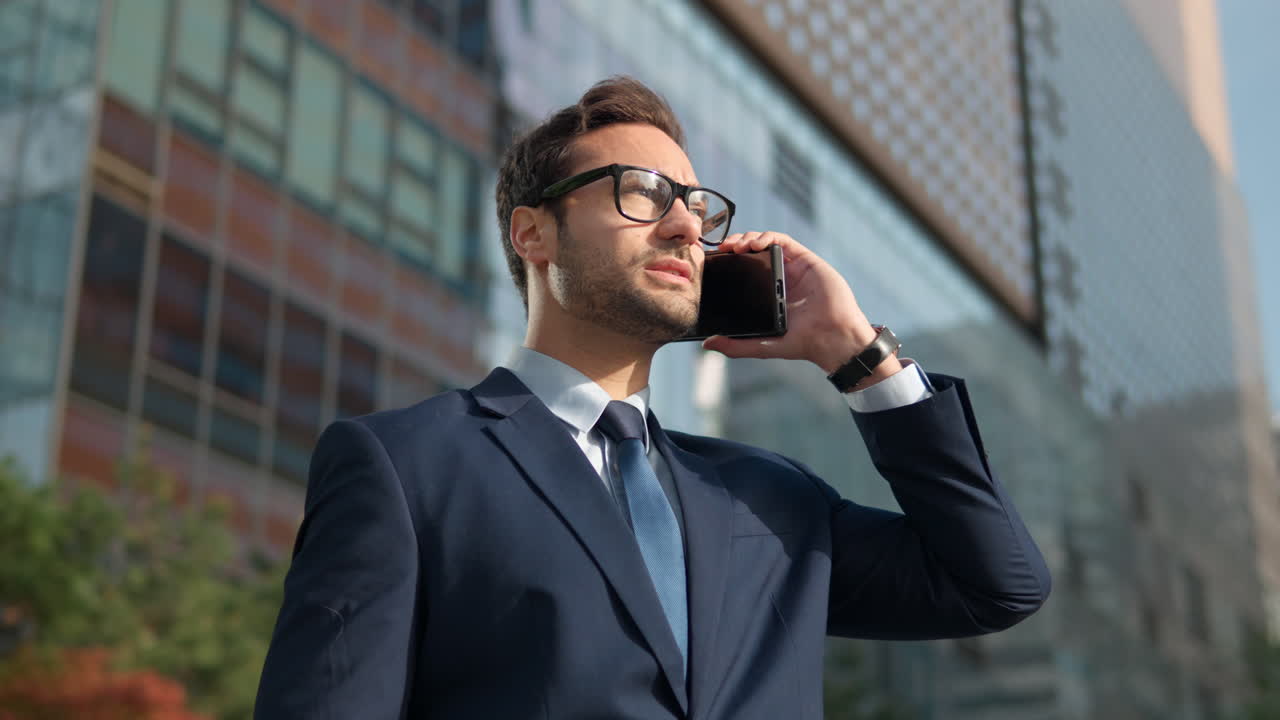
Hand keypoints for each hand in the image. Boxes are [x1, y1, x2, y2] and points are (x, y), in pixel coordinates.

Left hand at [700, 231, 901, 387]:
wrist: (832, 337)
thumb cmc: (802, 343)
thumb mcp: (762, 346)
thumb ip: (736, 345)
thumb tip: (707, 344)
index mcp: (768, 295)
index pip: (743, 271)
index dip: (727, 264)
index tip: (712, 263)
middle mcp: (778, 279)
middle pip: (752, 253)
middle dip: (734, 247)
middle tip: (721, 250)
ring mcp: (792, 268)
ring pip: (765, 243)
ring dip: (748, 238)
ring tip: (736, 246)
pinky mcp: (805, 260)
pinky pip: (783, 241)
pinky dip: (768, 237)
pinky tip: (756, 243)